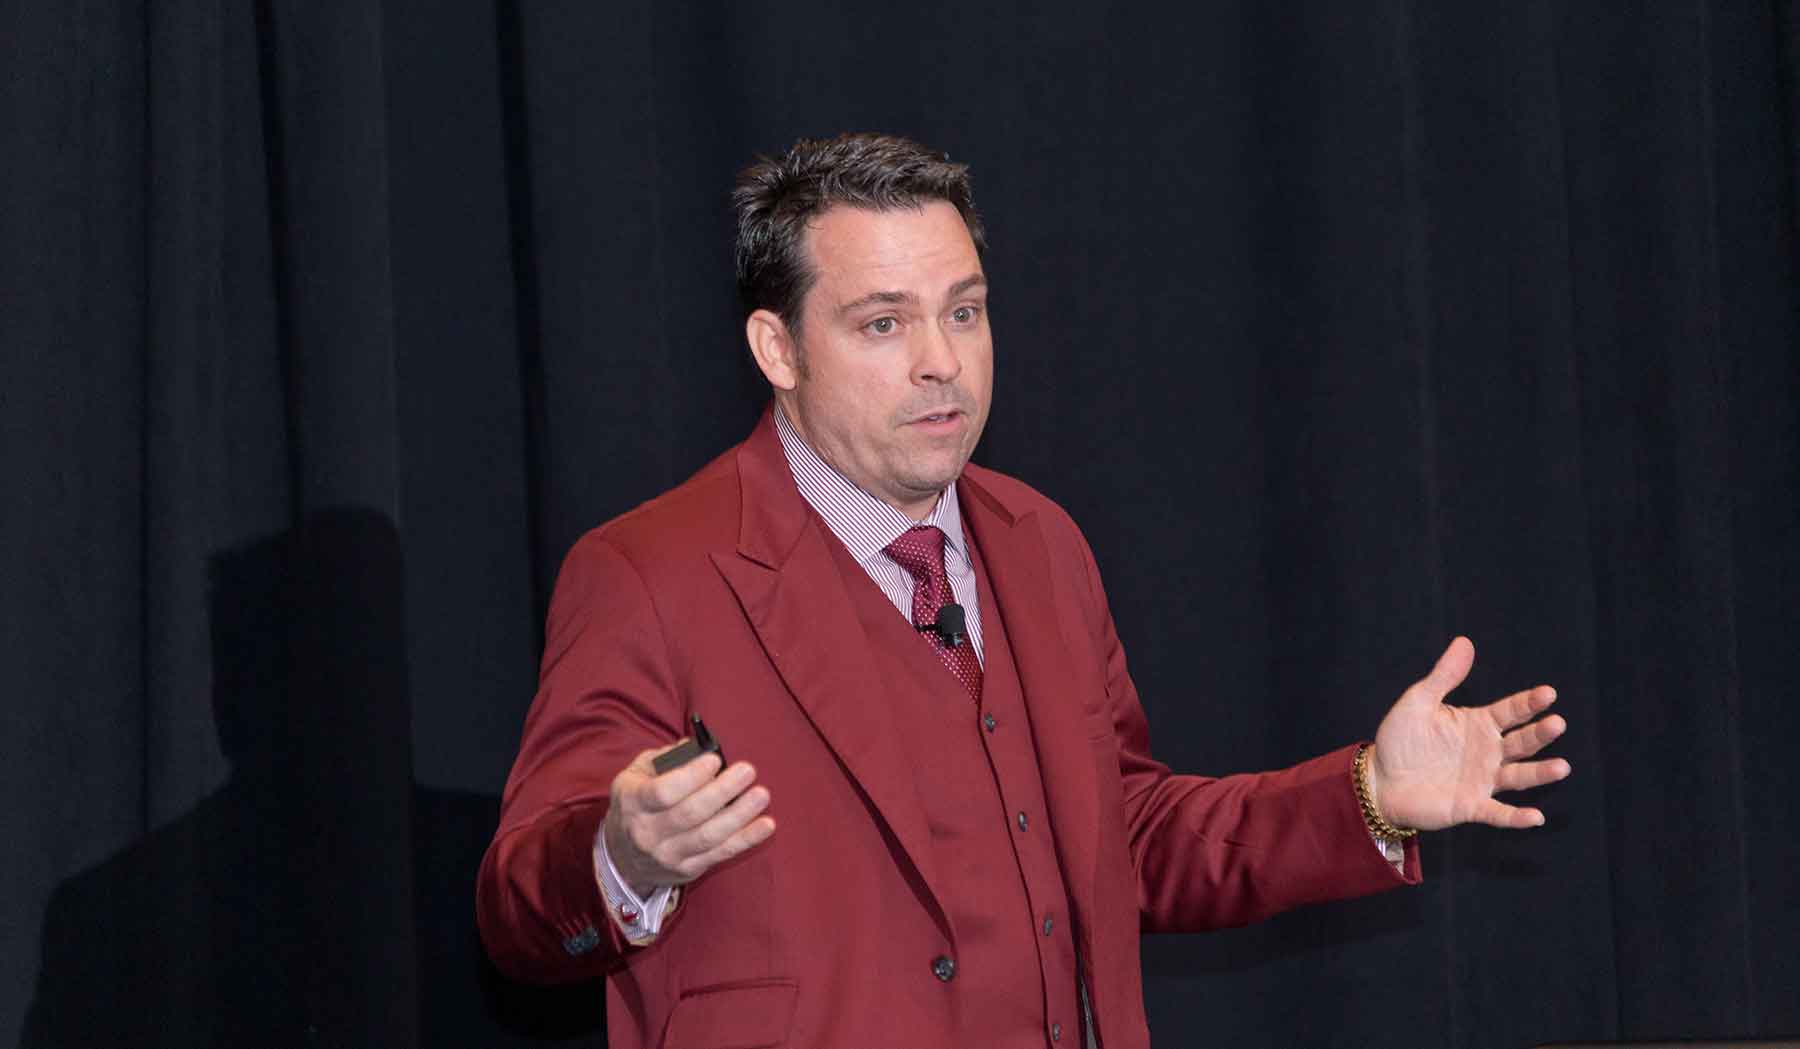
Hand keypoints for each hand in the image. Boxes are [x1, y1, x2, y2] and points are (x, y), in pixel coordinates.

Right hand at [603, 741, 775, 896]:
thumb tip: (697, 747)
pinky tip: (766, 824)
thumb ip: (664, 758)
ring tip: (761, 795)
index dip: (691, 776)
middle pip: (691, 813)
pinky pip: (721, 853)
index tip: (715, 760)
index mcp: (633, 803)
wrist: (623, 857)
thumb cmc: (636, 804)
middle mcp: (648, 832)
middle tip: (747, 771)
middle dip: (723, 790)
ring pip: (709, 836)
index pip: (663, 792)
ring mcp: (668, 855)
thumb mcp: (636, 775)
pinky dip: (746, 839)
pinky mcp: (687, 870)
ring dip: (739, 815)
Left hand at [1368, 637, 1569, 831]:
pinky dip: (1516, 817)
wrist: (1379, 778)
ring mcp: (1482, 780)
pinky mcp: (1471, 806)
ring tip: (1562, 767)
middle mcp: (1488, 751)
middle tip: (1557, 724)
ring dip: (1540, 773)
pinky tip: (1535, 816)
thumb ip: (1443, 676)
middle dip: (1540, 734)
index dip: (1530, 703)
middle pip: (1521, 742)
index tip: (1549, 693)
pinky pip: (1498, 812)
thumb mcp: (1418, 702)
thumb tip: (1464, 642)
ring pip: (1518, 776)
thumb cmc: (1400, 739)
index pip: (1511, 711)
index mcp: (1478, 723)